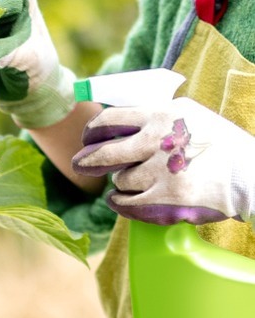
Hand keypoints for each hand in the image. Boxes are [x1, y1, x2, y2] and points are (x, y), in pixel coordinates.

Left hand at [72, 97, 254, 224]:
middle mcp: (158, 141)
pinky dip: (119, 202)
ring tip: (130, 181)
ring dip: (120, 183)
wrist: (250, 173)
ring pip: (119, 180)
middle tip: (80, 165)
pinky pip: (127, 204)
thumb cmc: (216, 142)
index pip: (108, 121)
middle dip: (86, 162)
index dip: (92, 132)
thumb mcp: (186, 114)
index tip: (88, 139)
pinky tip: (119, 200)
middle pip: (103, 154)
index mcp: (160, 115)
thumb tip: (114, 118)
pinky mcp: (169, 199)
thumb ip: (151, 114)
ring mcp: (163, 171)